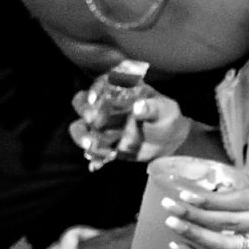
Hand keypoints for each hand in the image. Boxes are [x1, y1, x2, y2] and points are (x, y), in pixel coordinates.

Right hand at [71, 87, 188, 167]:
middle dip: (84, 111)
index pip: (102, 84)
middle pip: (82, 103)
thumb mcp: (165, 110)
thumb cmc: (167, 119)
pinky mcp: (103, 144)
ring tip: (90, 146)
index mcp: (122, 91)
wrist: (168, 142)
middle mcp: (106, 106)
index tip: (95, 99)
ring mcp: (102, 126)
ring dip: (81, 136)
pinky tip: (97, 164)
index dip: (96, 89)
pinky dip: (93, 157)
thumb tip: (138, 107)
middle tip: (91, 121)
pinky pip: (91, 150)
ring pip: (80, 127)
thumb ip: (152, 107)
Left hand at [165, 175, 248, 248]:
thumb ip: (238, 185)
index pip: (238, 201)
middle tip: (169, 206)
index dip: (211, 200)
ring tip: (170, 223)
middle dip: (195, 215)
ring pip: (220, 246)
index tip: (185, 194)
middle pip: (226, 223)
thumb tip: (203, 179)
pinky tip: (176, 247)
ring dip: (192, 236)